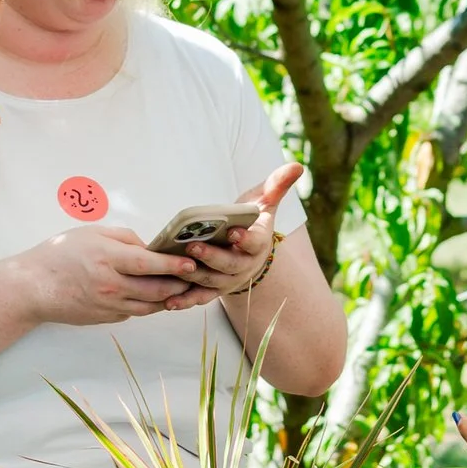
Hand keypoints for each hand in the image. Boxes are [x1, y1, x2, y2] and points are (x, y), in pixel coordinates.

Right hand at [23, 224, 206, 328]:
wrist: (32, 288)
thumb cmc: (59, 255)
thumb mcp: (92, 234)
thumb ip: (125, 239)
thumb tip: (150, 248)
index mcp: (107, 259)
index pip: (149, 264)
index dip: (174, 265)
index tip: (191, 262)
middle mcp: (110, 286)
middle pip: (156, 289)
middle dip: (180, 284)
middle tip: (196, 276)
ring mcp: (109, 306)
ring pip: (150, 306)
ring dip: (170, 298)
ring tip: (185, 288)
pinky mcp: (106, 318)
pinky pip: (135, 312)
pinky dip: (150, 305)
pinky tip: (158, 296)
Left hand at [178, 165, 299, 302]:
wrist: (245, 247)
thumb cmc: (253, 220)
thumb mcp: (265, 200)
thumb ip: (277, 184)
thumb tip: (297, 166)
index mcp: (259, 244)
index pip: (255, 243)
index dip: (245, 239)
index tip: (234, 231)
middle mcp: (245, 266)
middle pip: (229, 265)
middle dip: (212, 257)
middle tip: (194, 246)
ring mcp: (228, 280)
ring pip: (212, 281)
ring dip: (194, 276)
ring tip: (176, 268)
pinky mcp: (213, 290)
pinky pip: (199, 297)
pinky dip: (185, 301)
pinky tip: (169, 302)